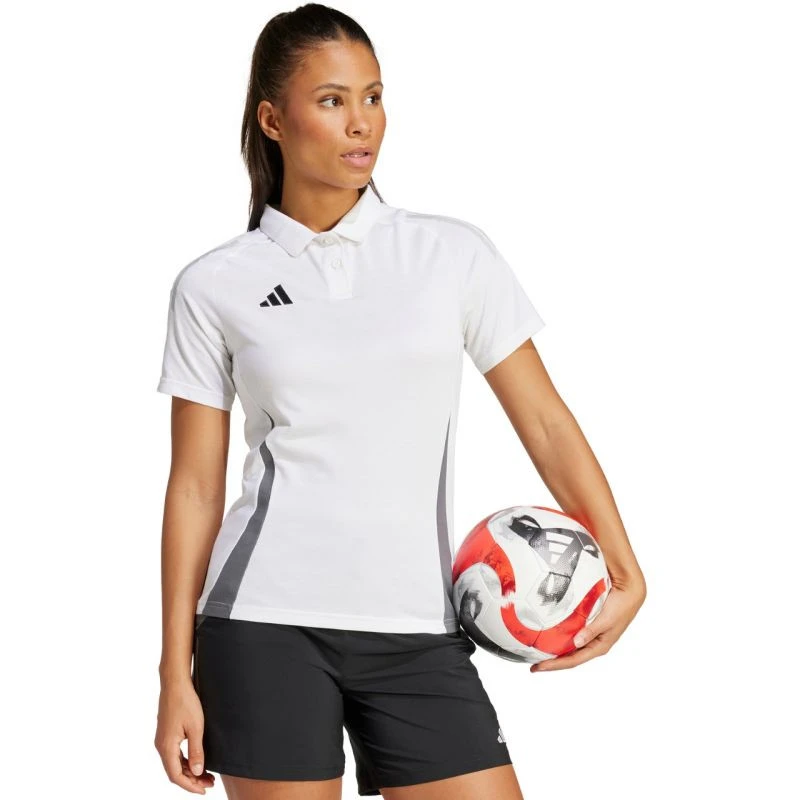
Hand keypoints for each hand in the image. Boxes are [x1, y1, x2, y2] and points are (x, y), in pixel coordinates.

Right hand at [154, 677, 215, 793]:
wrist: (175, 683)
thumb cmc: (186, 702)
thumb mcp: (196, 727)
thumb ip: (196, 751)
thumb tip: (198, 772)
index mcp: (166, 747)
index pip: (176, 776)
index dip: (190, 785)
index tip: (204, 790)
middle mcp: (161, 746)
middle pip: (175, 772)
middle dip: (192, 780)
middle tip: (210, 783)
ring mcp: (162, 740)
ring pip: (174, 764)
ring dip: (189, 771)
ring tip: (207, 775)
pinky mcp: (166, 734)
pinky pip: (174, 754)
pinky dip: (185, 761)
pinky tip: (197, 761)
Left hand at [530, 579, 645, 672]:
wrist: (629, 592)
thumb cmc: (620, 607)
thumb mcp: (606, 620)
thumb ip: (591, 631)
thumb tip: (576, 643)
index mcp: (599, 646)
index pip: (573, 660)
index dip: (555, 665)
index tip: (538, 667)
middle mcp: (593, 644)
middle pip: (569, 657)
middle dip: (552, 662)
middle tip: (533, 665)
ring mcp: (590, 635)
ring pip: (570, 648)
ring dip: (555, 651)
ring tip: (538, 653)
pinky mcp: (588, 626)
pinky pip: (571, 635)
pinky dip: (560, 638)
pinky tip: (549, 636)